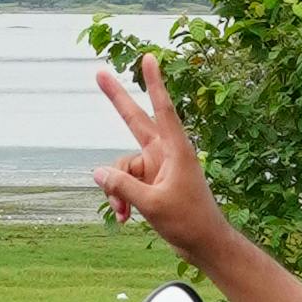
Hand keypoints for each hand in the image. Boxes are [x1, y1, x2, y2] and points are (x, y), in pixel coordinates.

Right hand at [93, 48, 231, 266]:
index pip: (162, 109)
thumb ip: (123, 186)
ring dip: (116, 190)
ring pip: (122, 166)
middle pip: (134, 120)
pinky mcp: (151, 182)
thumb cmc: (188, 221)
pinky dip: (121, 199)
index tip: (149, 57)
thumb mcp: (152, 204)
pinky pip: (125, 182)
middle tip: (98, 73)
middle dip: (116, 99)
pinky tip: (125, 218)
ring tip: (124, 212)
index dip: (153, 82)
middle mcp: (164, 153)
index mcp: (175, 150)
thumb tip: (97, 172)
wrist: (204, 244)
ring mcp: (156, 167)